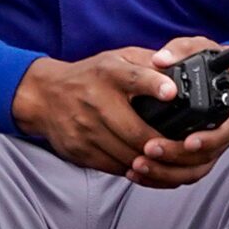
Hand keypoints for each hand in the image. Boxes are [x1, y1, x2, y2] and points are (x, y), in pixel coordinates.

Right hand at [12, 49, 178, 181]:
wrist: (45, 96)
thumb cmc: (91, 77)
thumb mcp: (118, 58)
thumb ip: (148, 61)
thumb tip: (179, 68)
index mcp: (109, 73)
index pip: (134, 77)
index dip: (154, 85)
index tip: (171, 92)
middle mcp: (96, 100)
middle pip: (135, 131)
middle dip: (162, 144)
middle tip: (183, 149)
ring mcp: (85, 128)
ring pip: (127, 155)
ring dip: (151, 162)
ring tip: (168, 160)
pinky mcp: (79, 150)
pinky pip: (113, 167)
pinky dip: (133, 170)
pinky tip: (145, 166)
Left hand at [128, 36, 228, 188]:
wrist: (219, 74)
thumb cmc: (209, 59)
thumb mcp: (198, 47)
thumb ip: (180, 50)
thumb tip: (160, 59)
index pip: (227, 130)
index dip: (209, 139)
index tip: (188, 140)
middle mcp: (225, 132)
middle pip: (206, 156)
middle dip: (177, 156)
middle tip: (149, 150)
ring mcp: (211, 146)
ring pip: (193, 170)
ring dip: (165, 172)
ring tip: (138, 165)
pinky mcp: (196, 155)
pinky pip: (181, 174)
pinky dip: (160, 177)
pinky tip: (137, 173)